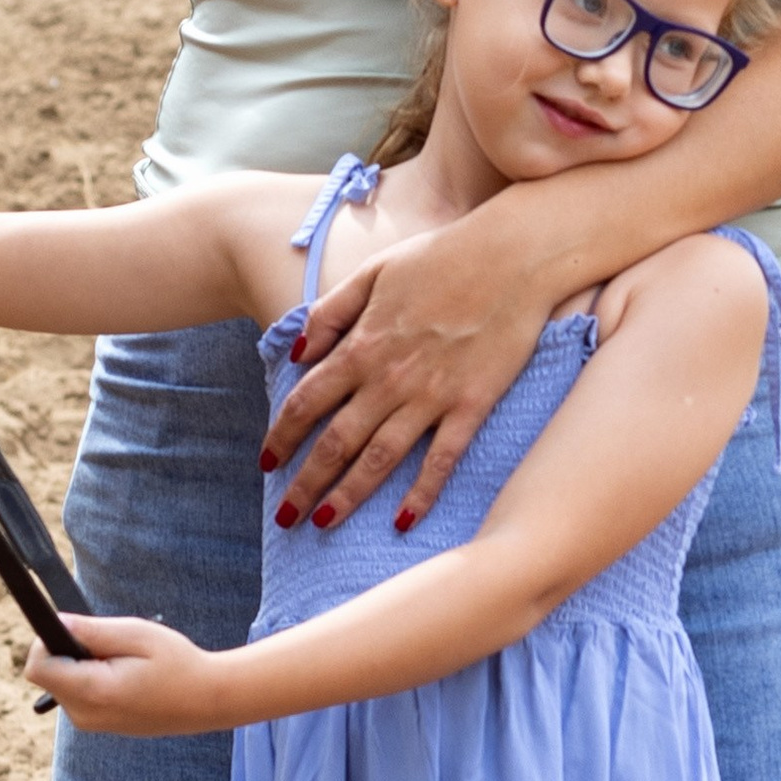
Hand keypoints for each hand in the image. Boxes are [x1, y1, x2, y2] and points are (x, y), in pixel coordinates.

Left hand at [24, 613, 235, 736]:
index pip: (38, 667)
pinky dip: (91, 678)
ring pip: (62, 683)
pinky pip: (78, 695)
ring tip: (122, 660)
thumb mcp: (136, 634)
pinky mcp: (100, 725)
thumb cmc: (177, 664)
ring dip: (81, 664)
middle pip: (48, 674)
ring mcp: (93, 724)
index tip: (75, 630)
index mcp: (93, 692)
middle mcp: (86, 715)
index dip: (46, 642)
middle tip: (110, 644)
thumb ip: (92, 630)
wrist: (207, 700)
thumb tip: (57, 622)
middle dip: (68, 651)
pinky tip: (123, 674)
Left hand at [263, 199, 584, 529]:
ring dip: (348, 496)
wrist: (514, 255)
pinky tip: (403, 521)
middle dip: (304, 483)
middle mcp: (389, 378)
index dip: (282, 435)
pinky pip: (441, 459)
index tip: (266, 462)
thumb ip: (331, 312)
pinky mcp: (472, 405)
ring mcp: (431, 396)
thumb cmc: (442, 257)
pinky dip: (421, 493)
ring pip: (379, 458)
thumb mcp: (374, 271)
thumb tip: (297, 353)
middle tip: (285, 517)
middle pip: (335, 442)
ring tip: (324, 525)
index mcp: (362, 345)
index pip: (307, 402)